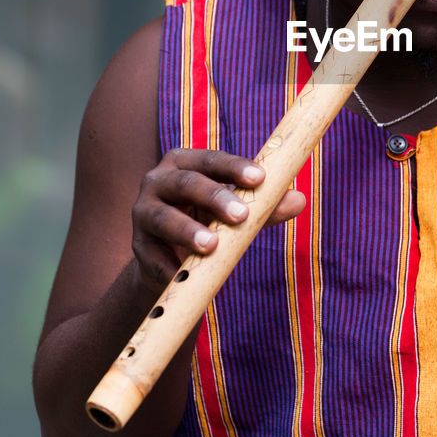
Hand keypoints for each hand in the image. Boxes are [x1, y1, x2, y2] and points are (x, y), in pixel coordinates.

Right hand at [131, 148, 305, 288]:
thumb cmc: (210, 221)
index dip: (235, 167)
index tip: (261, 178)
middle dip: (215, 198)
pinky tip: (181, 276)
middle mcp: (159, 180)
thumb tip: (298, 199)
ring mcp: (143, 212)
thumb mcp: (238, 211)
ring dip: (187, 231)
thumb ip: (265, 205)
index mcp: (185, 163)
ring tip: (211, 245)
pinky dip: (167, 266)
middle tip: (242, 215)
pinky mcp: (137, 245)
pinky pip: (150, 255)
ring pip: (162, 217)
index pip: (212, 159)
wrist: (171, 257)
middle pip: (186, 184)